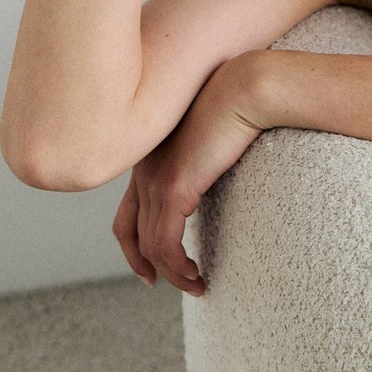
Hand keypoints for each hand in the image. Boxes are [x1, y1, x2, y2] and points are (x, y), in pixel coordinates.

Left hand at [112, 56, 265, 295]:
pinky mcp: (174, 188)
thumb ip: (204, 154)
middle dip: (141, 262)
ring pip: (149, 244)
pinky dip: (177, 266)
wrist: (244, 87)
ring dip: (172, 272)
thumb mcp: (212, 134)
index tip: (152, 261)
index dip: (134, 239)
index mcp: (149, 155)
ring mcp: (154, 179)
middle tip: (158, 281)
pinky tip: (197, 274)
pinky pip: (165, 243)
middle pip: (127, 230)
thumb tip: (214, 168)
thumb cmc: (238, 101)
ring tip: (196, 284)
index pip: (127, 207)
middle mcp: (143, 169)